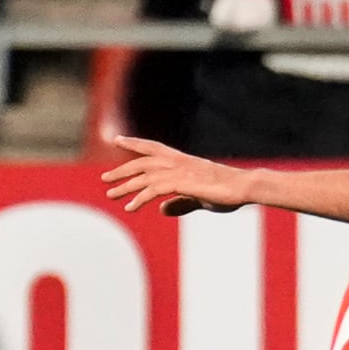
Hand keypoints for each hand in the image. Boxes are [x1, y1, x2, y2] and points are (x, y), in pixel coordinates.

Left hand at [102, 133, 253, 215]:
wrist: (242, 187)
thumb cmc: (226, 192)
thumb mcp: (198, 198)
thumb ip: (180, 203)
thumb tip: (162, 209)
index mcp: (182, 160)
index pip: (152, 147)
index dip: (135, 143)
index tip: (118, 140)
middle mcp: (177, 161)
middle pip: (142, 162)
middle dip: (122, 170)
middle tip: (105, 179)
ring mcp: (178, 171)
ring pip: (144, 176)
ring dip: (125, 186)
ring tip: (111, 195)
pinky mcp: (180, 183)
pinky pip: (153, 190)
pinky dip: (139, 199)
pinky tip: (130, 208)